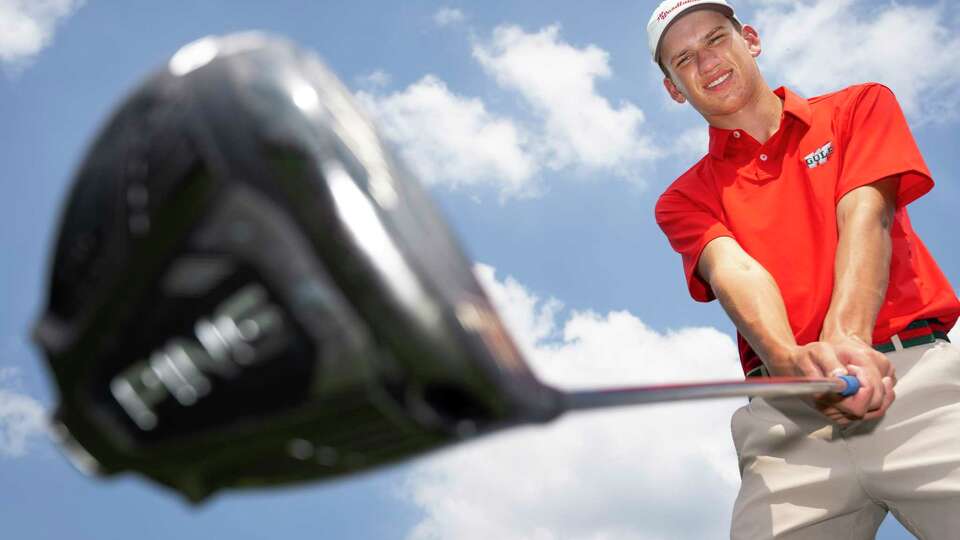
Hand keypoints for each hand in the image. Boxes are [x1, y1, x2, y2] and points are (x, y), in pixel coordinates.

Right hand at [767, 340, 893, 424]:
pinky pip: (871, 411)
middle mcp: (833, 410)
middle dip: (874, 386)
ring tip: (868, 374)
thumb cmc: (807, 358)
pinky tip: (871, 383)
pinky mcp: (844, 414)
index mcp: (826, 397)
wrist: (795, 366)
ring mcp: (840, 414)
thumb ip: (830, 363)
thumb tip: (842, 376)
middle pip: (870, 408)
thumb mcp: (819, 352)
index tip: (855, 368)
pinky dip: (877, 397)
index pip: (859, 404)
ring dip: (880, 392)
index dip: (864, 384)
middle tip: (861, 369)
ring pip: (875, 411)